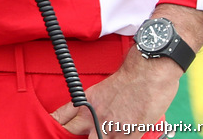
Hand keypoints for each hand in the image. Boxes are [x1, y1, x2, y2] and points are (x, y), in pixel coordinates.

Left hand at [51, 5, 202, 136]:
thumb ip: (100, 103)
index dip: (55, 123)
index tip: (53, 126)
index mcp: (88, 100)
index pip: (62, 116)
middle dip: (71, 135)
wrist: (149, 70)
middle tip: (76, 133)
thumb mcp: (106, 88)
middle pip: (71, 132)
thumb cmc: (134, 74)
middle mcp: (95, 115)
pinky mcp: (128, 135)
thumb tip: (104, 114)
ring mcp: (110, 127)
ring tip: (101, 135)